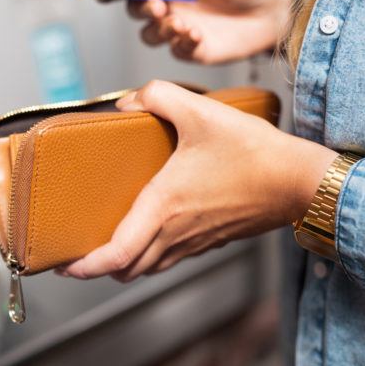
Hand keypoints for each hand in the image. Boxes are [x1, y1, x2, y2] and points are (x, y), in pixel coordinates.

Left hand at [58, 81, 335, 281]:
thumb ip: (158, 96)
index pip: (116, 255)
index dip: (86, 266)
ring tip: (106, 246)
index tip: (64, 265)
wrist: (299, 181)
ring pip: (148, 268)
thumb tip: (128, 102)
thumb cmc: (254, 152)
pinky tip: (149, 233)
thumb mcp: (201, 111)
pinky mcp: (210, 241)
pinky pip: (170, 259)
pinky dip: (150, 257)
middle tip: (77, 253)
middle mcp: (175, 232)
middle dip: (97, 268)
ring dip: (124, 264)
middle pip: (126, 270)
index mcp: (164, 206)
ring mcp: (194, 242)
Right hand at [107, 0, 297, 64]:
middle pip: (135, 10)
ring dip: (160, 29)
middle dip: (141, 8)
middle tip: (158, 5)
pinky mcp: (191, 50)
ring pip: (149, 35)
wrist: (274, 9)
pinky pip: (174, 50)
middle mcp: (169, 4)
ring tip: (182, 23)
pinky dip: (182, 42)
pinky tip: (198, 35)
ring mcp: (178, 28)